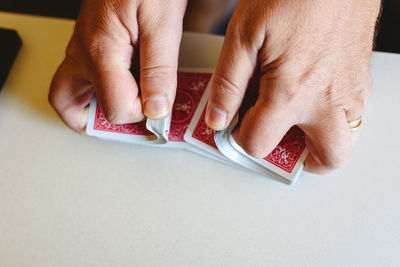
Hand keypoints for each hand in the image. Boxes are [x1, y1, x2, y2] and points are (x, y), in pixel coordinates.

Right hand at [49, 0, 186, 132]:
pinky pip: (85, 77)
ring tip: (127, 113)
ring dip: (95, 109)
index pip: (114, 107)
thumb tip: (157, 108)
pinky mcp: (89, 43)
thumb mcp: (163, 22)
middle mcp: (83, 52)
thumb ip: (159, 70)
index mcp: (101, 50)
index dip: (140, 116)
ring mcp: (82, 48)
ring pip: (71, 92)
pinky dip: (101, 91)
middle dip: (98, 123)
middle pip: (70, 105)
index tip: (161, 114)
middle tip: (128, 127)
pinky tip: (127, 89)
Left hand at [205, 0, 380, 172]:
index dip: (241, 138)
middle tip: (279, 142)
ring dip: (319, 142)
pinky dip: (333, 120)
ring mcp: (351, 91)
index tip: (237, 125)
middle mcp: (327, 99)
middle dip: (297, 159)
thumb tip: (218, 118)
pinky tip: (313, 97)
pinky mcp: (362, 79)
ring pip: (344, 142)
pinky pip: (354, 116)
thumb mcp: (244, 35)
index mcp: (291, 91)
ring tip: (296, 122)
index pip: (260, 142)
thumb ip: (229, 84)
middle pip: (324, 159)